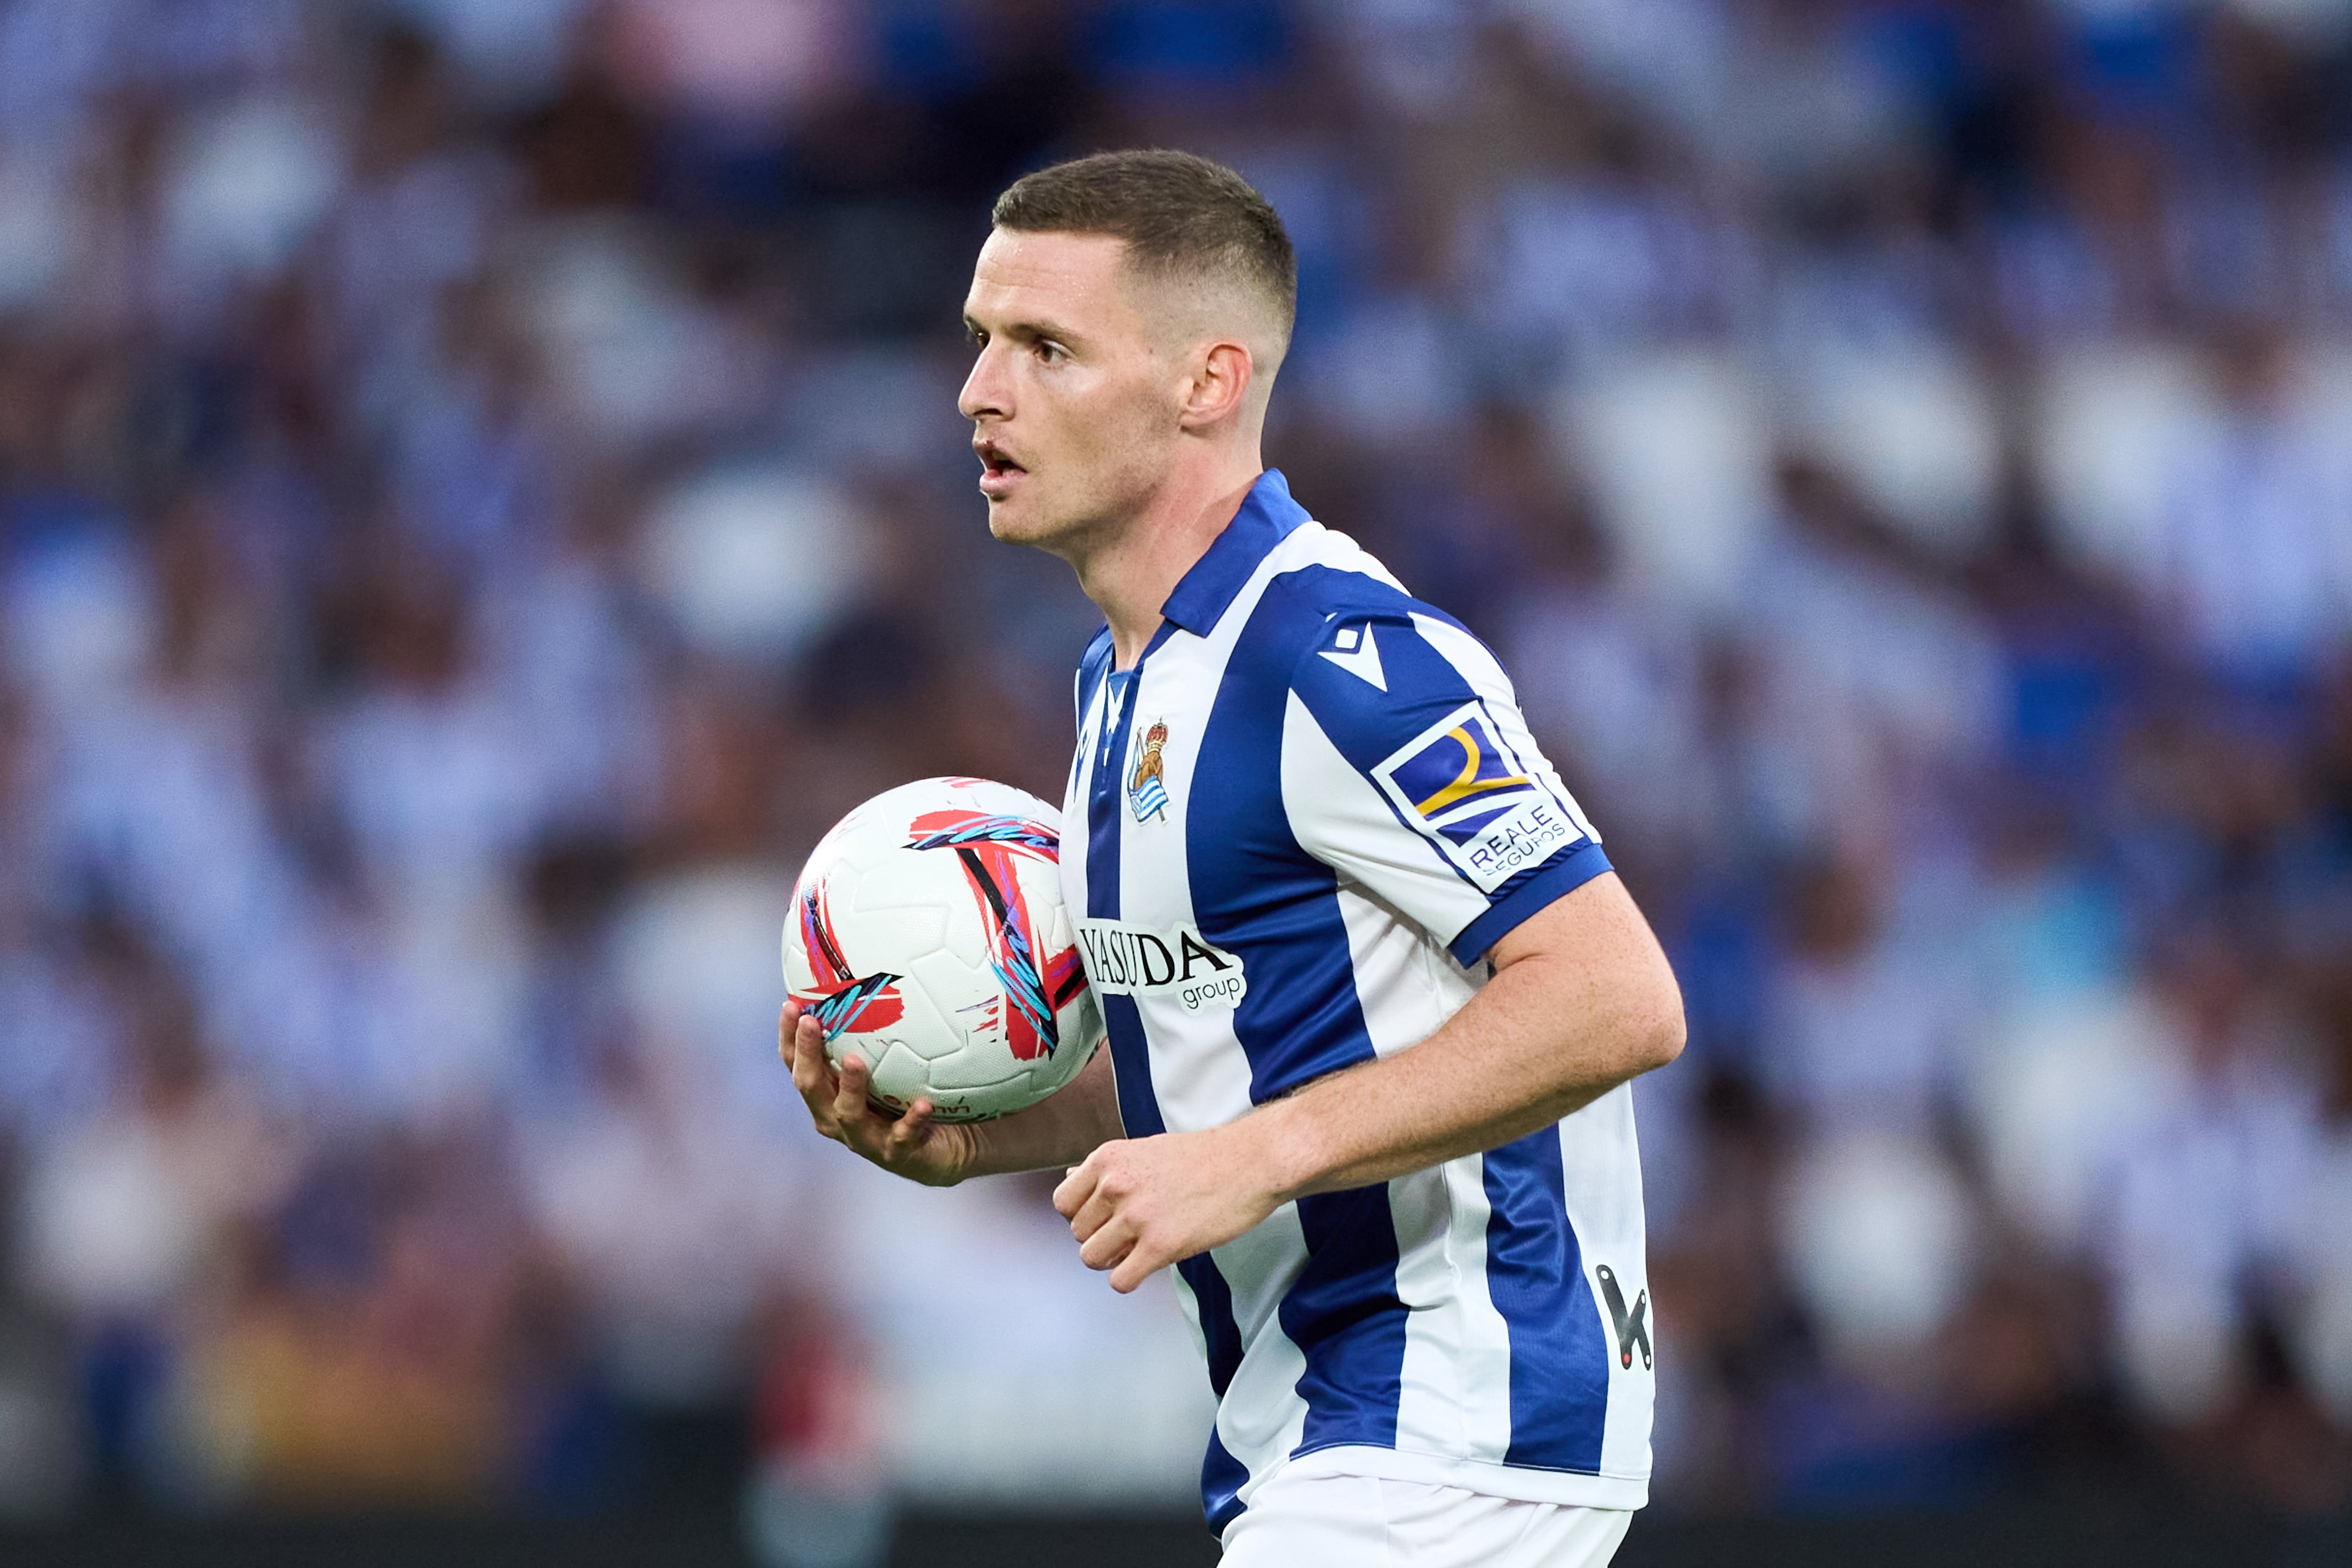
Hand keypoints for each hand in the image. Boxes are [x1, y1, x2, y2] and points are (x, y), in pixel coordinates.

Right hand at [781, 1002, 981, 1186]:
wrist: (952, 1144)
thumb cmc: (913, 1093)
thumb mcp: (893, 1059)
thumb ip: (879, 1028)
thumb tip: (878, 970)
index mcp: (829, 1093)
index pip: (798, 1064)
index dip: (789, 1037)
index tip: (790, 1004)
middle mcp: (838, 1117)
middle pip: (811, 1088)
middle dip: (807, 1055)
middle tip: (811, 1022)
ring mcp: (867, 1139)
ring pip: (847, 1115)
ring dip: (849, 1087)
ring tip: (856, 1061)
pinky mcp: (899, 1154)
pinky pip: (903, 1137)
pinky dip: (911, 1120)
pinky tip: (924, 1103)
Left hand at [1052, 1120, 1287, 1292]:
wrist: (1251, 1163)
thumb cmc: (1204, 1157)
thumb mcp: (1145, 1149)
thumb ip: (1106, 1170)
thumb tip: (1069, 1179)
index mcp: (1108, 1159)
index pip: (1063, 1202)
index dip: (1083, 1215)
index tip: (1105, 1217)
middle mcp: (1115, 1185)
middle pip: (1078, 1233)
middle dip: (1101, 1237)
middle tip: (1132, 1232)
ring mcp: (1136, 1216)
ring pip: (1092, 1258)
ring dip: (1113, 1260)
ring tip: (1140, 1249)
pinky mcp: (1160, 1246)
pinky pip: (1120, 1281)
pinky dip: (1131, 1279)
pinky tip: (1149, 1264)